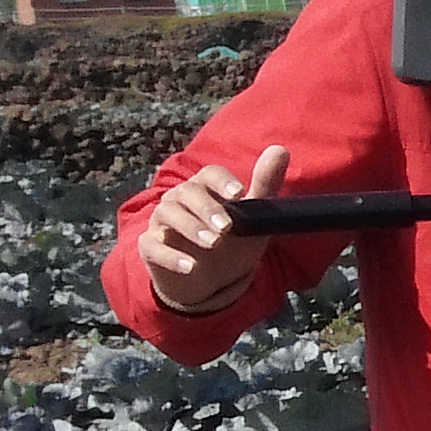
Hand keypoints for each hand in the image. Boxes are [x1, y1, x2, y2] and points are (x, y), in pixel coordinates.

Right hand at [135, 143, 289, 311]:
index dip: (222, 181)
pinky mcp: (150, 247)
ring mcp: (161, 223)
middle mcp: (179, 200)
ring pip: (167, 214)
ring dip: (190, 228)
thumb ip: (264, 185)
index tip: (238, 194)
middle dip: (208, 208)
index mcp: (205, 189)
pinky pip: (153, 246)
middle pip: (187, 192)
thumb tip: (280, 149)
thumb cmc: (231, 242)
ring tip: (212, 243)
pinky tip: (190, 266)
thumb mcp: (252, 218)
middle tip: (227, 228)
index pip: (209, 174)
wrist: (211, 280)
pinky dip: (171, 256)